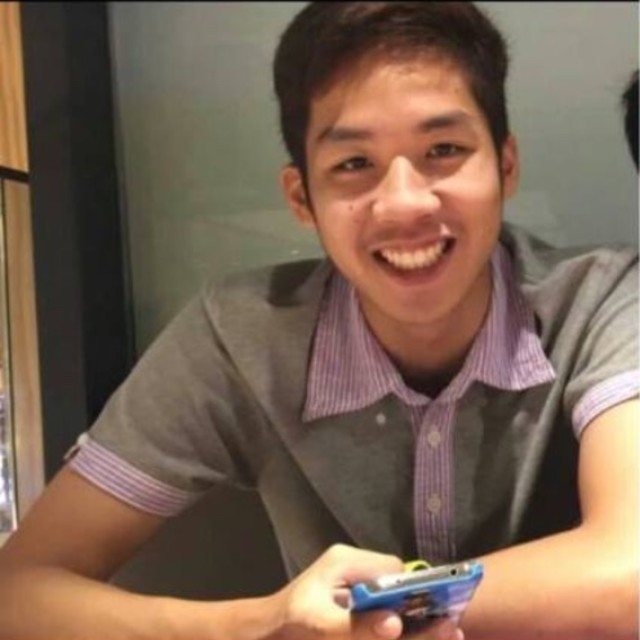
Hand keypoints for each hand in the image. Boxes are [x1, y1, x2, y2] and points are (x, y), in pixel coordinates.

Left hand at [263, 544, 463, 639]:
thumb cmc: (289, 625)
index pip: (391, 568)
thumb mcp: (320, 627)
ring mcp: (353, 582)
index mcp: (345, 561)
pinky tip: (415, 630)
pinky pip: (381, 606)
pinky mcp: (352, 600)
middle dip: (420, 602)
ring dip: (411, 614)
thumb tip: (396, 625)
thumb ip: (358, 627)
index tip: (438, 607)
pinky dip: (395, 621)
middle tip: (449, 625)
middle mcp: (352, 567)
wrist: (267, 631)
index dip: (414, 588)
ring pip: (392, 594)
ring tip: (444, 631)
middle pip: (396, 581)